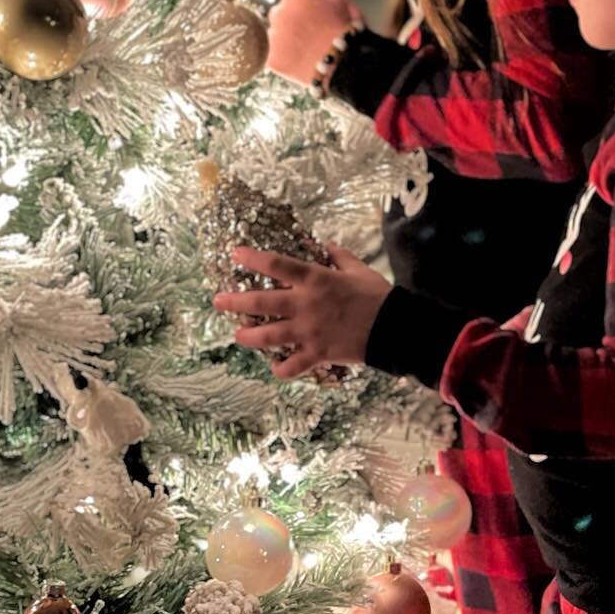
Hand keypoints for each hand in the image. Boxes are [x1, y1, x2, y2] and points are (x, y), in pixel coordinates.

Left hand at [212, 245, 390, 378]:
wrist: (396, 328)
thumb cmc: (379, 296)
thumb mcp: (359, 270)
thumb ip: (340, 257)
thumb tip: (327, 245)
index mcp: (316, 280)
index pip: (277, 265)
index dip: (253, 259)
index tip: (235, 254)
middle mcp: (306, 304)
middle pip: (261, 302)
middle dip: (235, 301)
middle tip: (218, 301)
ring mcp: (309, 331)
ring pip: (268, 336)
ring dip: (248, 336)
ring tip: (238, 335)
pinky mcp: (318, 354)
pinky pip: (292, 366)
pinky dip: (281, 369)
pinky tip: (275, 367)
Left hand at [266, 0, 362, 84]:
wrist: (341, 63)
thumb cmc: (344, 31)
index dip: (306, 8)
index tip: (316, 18)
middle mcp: (277, 13)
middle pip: (282, 16)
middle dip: (294, 23)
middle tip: (312, 35)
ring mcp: (272, 37)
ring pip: (277, 36)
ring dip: (288, 41)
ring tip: (308, 50)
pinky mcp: (271, 59)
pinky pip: (275, 57)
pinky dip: (284, 59)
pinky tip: (300, 61)